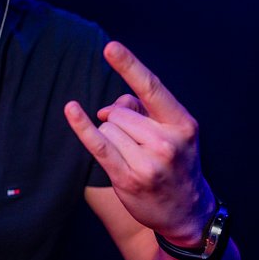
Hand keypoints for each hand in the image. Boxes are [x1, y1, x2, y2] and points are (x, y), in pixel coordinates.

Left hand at [65, 41, 212, 243]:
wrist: (187, 212)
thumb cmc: (176, 164)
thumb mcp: (173, 132)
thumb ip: (143, 111)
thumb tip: (107, 108)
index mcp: (182, 123)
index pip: (152, 88)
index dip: (129, 65)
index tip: (109, 47)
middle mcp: (167, 142)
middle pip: (120, 112)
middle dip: (119, 121)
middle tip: (137, 144)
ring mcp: (148, 163)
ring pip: (108, 127)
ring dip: (111, 137)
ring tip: (133, 157)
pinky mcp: (127, 178)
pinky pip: (98, 145)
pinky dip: (82, 126)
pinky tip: (71, 110)